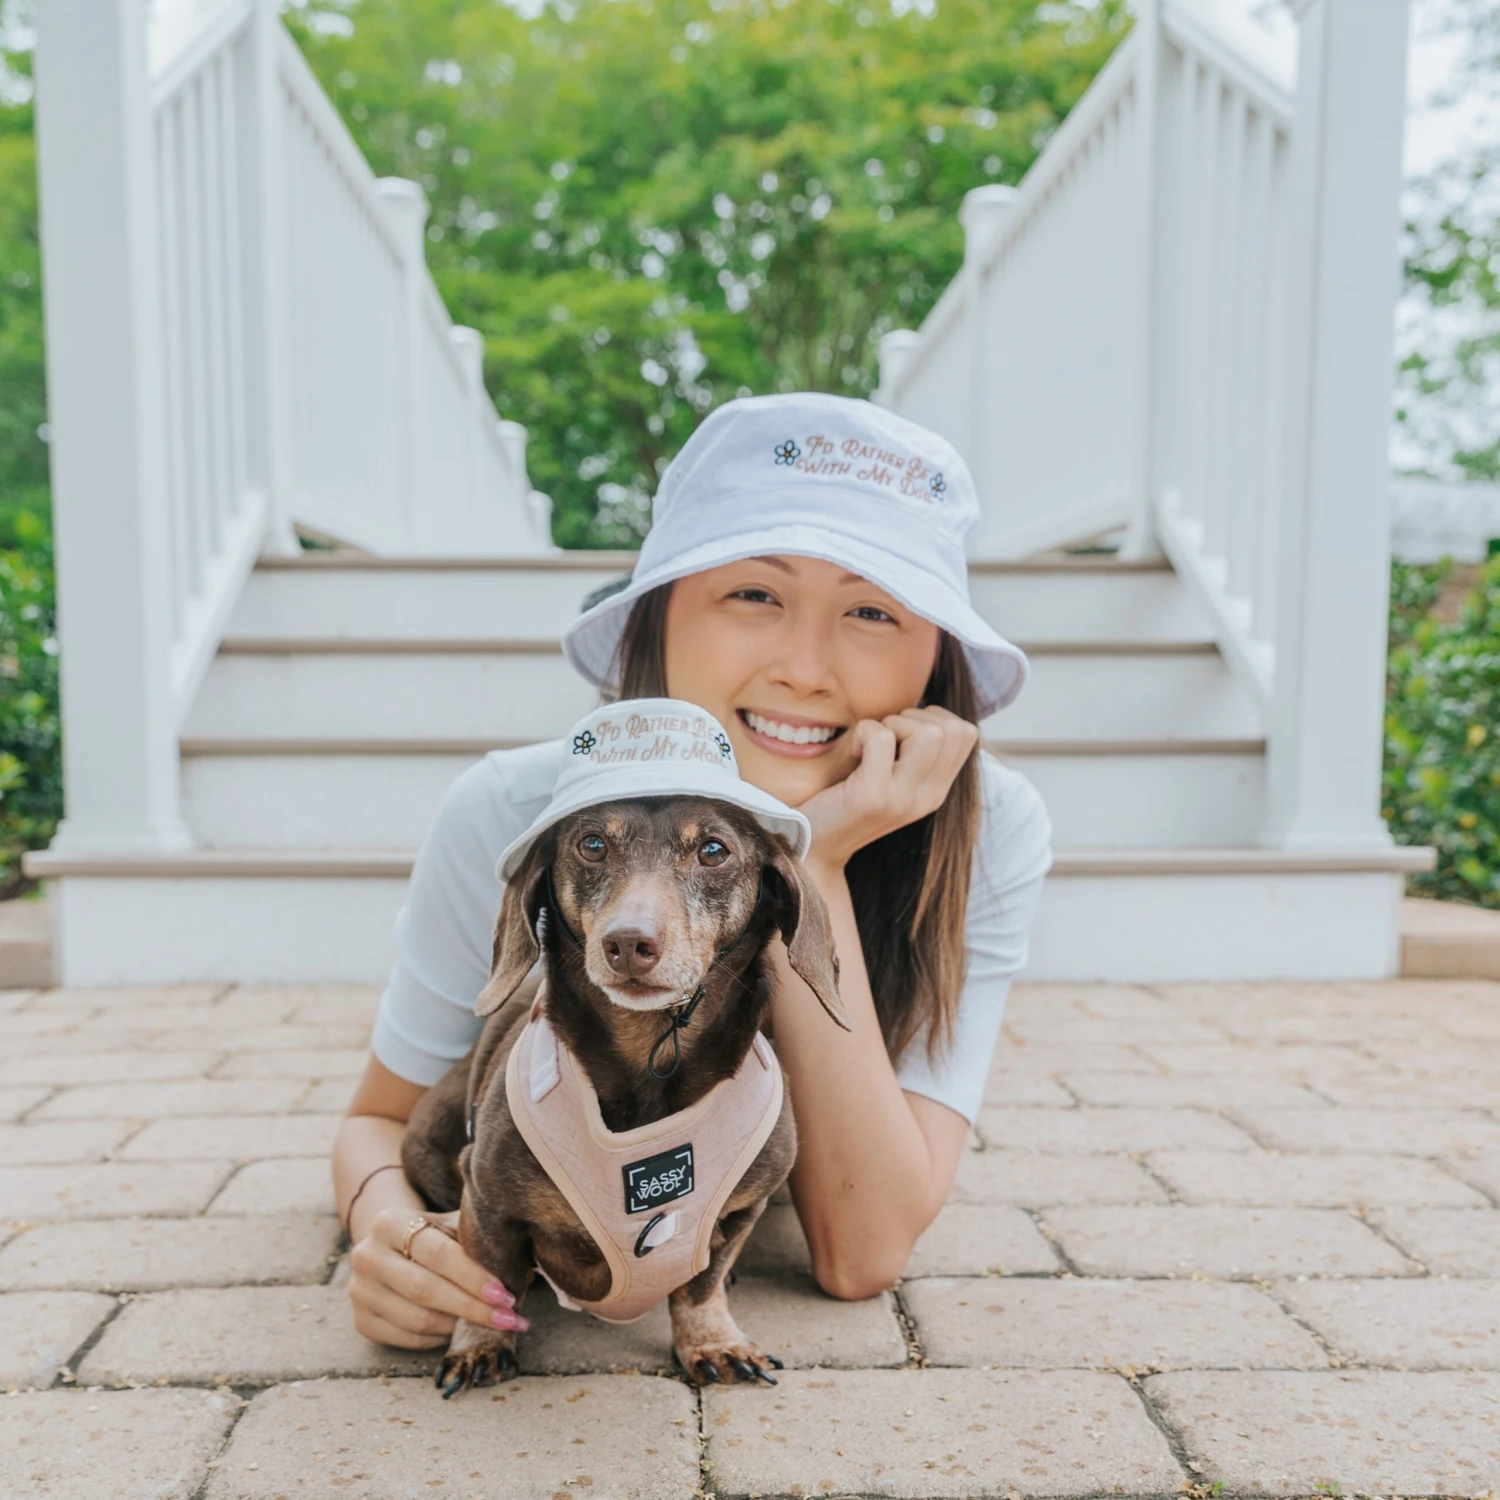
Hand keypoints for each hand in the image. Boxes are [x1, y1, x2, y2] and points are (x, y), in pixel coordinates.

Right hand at [347, 1206, 528, 1350]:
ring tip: (489, 1324)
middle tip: (509, 1318)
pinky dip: (439, 1338)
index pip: (437, 1254)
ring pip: (417, 1320)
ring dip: (458, 1326)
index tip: (506, 1294)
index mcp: (388, 1222)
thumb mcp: (449, 1223)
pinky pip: (407, 1339)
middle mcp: (366, 1256)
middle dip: (473, 1308)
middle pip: (426, 1290)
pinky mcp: (361, 1321)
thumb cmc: (433, 1232)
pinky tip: (460, 1330)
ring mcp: (359, 1292)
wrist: (388, 1244)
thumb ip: (475, 1237)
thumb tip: (521, 1267)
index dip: (473, 1277)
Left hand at [798, 705, 978, 871]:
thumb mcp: (891, 780)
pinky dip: (863, 732)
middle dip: (914, 717)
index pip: (967, 734)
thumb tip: (921, 709)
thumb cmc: (844, 801)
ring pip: (927, 732)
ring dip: (893, 723)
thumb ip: (912, 754)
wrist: (812, 848)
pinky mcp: (872, 795)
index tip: (903, 733)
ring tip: (871, 745)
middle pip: (951, 729)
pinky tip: (853, 753)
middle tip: (885, 737)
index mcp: (936, 792)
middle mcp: (927, 798)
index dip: (935, 717)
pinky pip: (881, 737)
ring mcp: (902, 799)